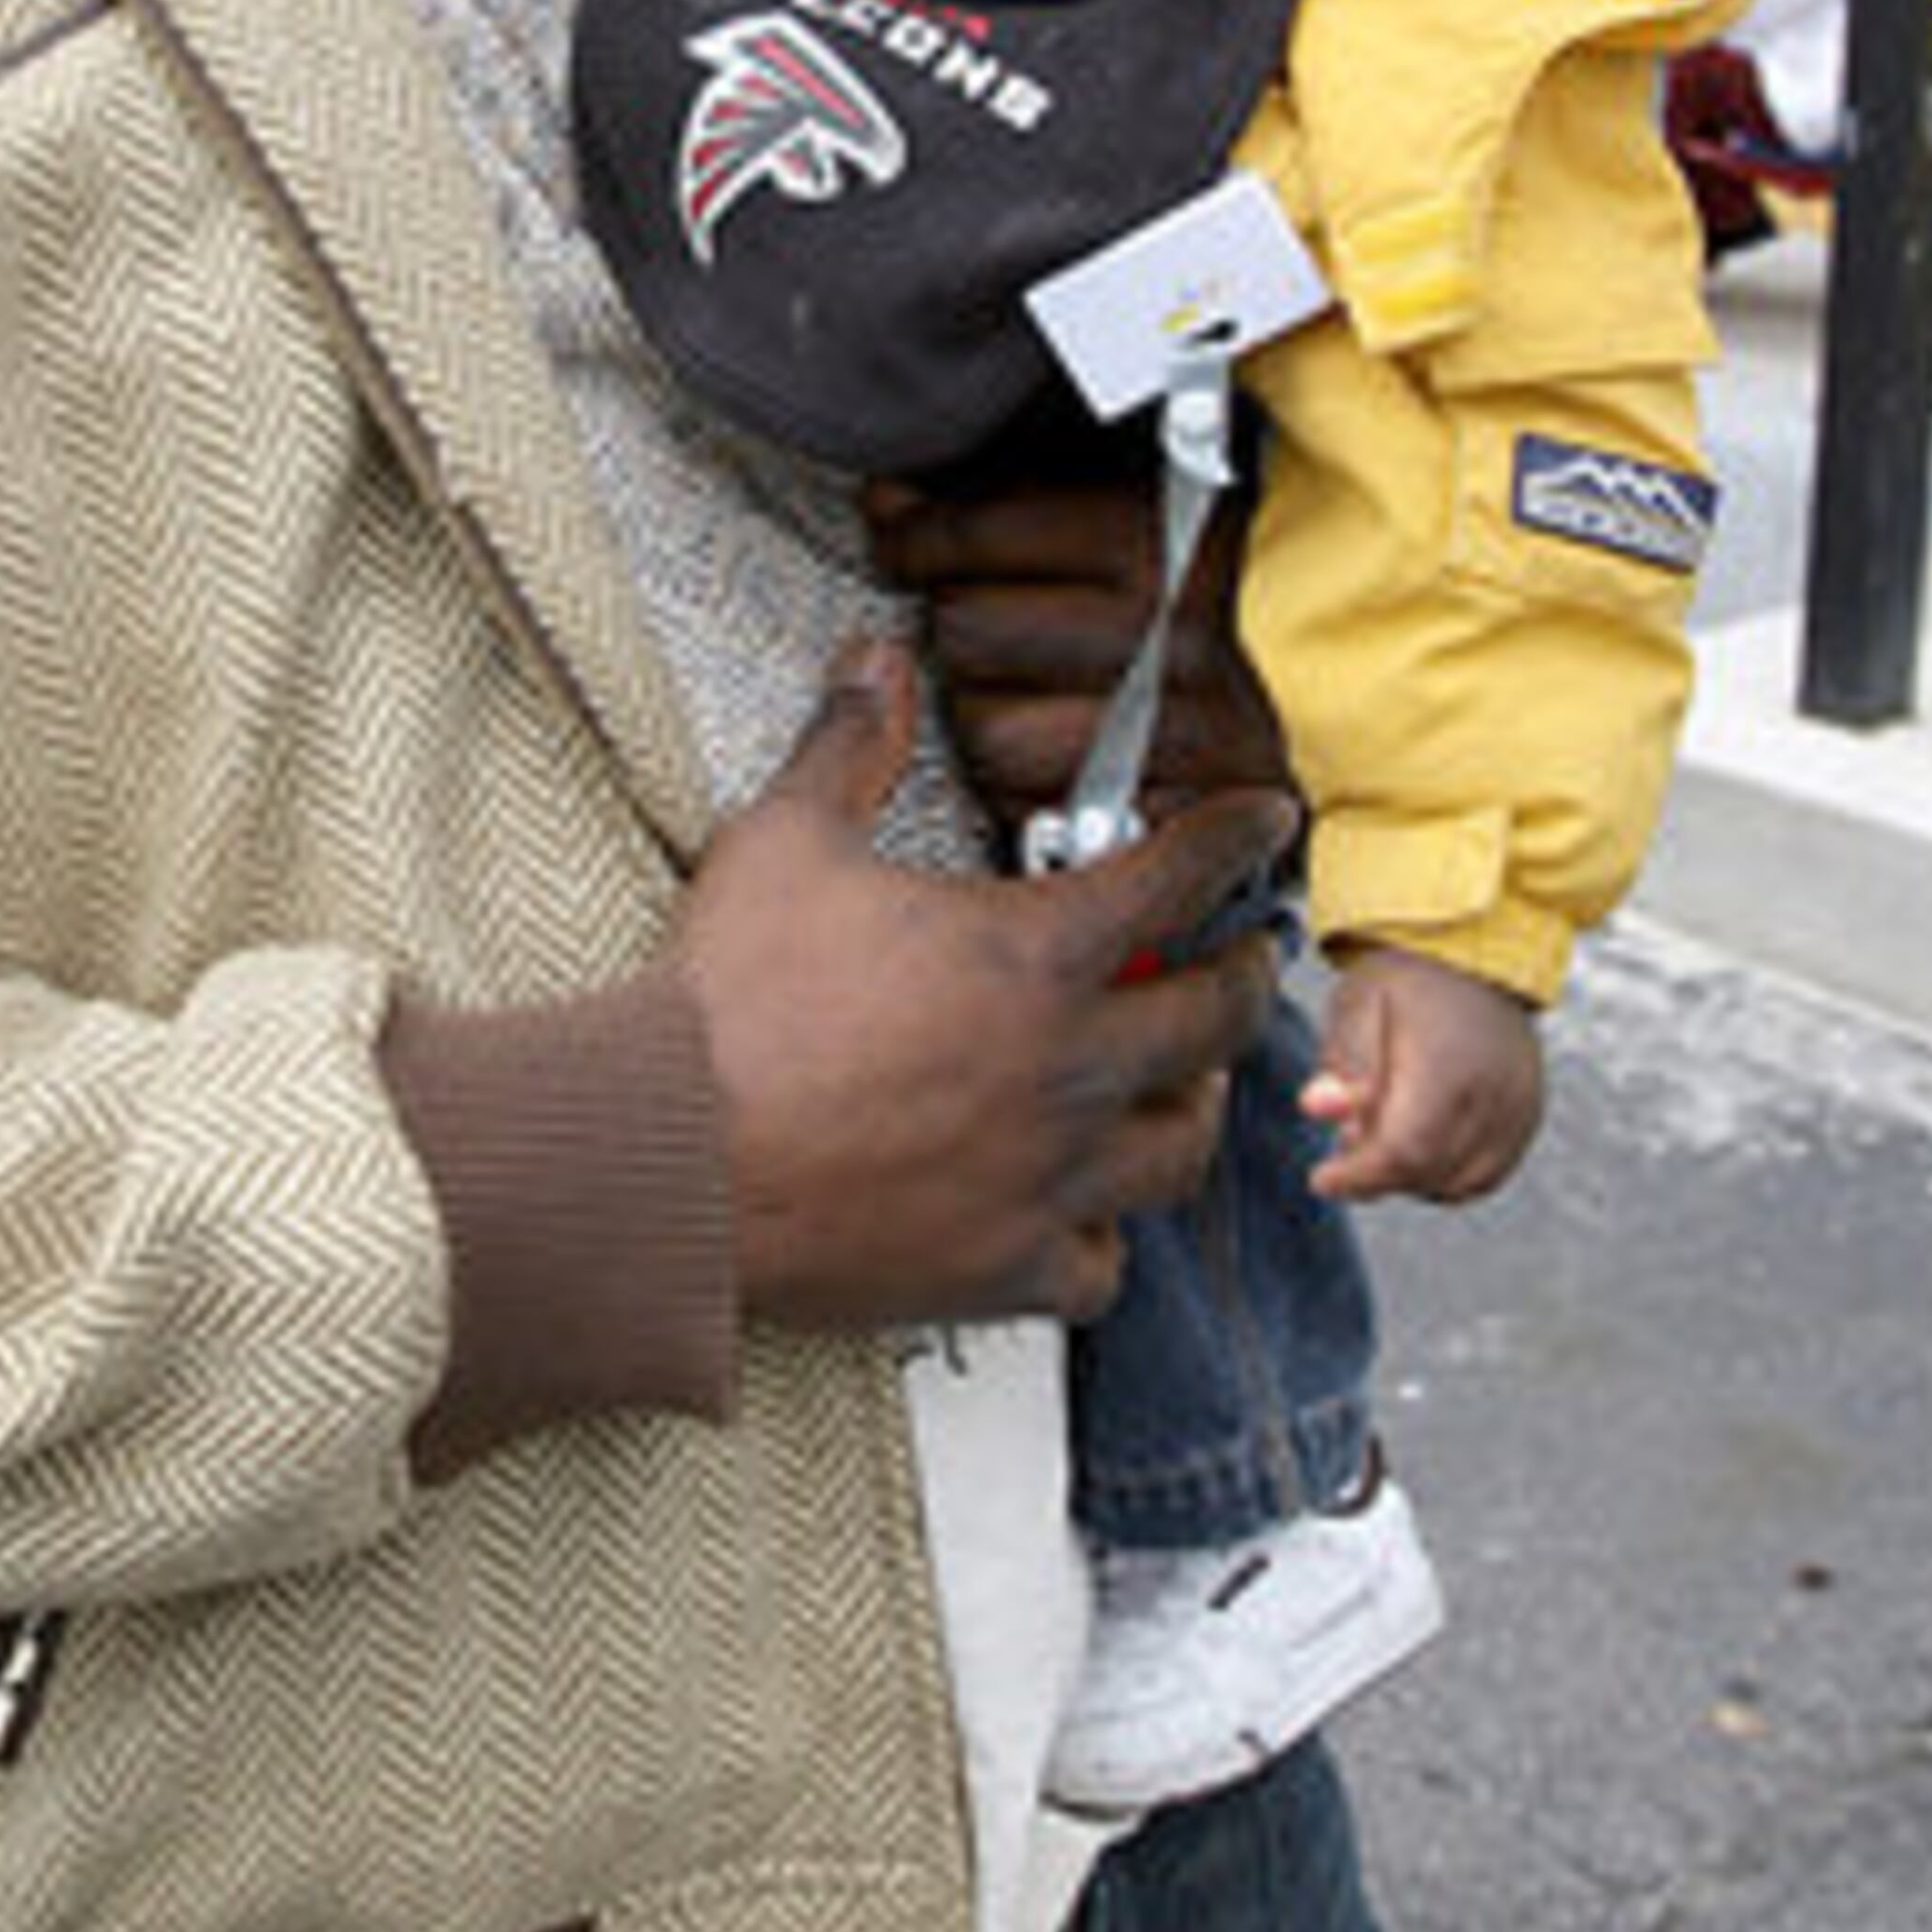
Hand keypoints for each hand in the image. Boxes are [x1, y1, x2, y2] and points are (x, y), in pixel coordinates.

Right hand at [680, 640, 1297, 1329]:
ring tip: (1185, 1081)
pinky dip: (1107, 1238)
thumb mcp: (786, 841)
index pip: (1181, 875)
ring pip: (1183, 1148)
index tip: (1265, 820)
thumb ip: (851, 744)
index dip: (1236, 835)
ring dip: (1194, 1104)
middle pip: (1215, 1019)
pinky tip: (1087, 1215)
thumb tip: (874, 661)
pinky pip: (1105, 1267)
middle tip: (1238, 957)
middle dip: (1241, 976)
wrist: (666, 1159)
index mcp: (1033, 955)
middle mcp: (1067, 1069)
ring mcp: (1047, 1179)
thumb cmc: (725, 1006)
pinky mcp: (1008, 1270)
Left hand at [861, 457, 1286, 841]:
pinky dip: (1023, 788)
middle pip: (967, 632)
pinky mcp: (1179, 812)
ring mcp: (1173, 733)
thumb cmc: (1224, 567)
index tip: (902, 538)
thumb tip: (890, 500)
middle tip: (976, 614)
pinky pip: (1038, 813)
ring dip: (980, 711)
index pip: (976, 534)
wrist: (1355, 655)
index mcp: (1155, 539)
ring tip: (1013, 686)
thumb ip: (1019, 487)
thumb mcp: (1137, 490)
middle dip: (956, 621)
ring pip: (987, 734)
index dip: (917, 535)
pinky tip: (1047, 751)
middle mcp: (1164, 636)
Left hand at [1301, 944, 1547, 1204]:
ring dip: (1412, 1176)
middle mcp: (1495, 1093)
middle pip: (1429, 1172)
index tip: (1321, 1178)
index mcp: (1449, 1065)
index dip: (1359, 1176)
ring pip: (1458, 1183)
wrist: (1472, 952)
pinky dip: (1447, 1174)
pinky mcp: (1528, 1115)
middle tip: (1348, 1141)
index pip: (1404, 1151)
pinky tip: (1420, 1140)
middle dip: (1379, 1173)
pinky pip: (1486, 1173)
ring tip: (1384, 1130)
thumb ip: (1342, 1061)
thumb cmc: (1405, 980)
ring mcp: (1519, 1108)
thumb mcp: (1359, 1002)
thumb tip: (1316, 1109)